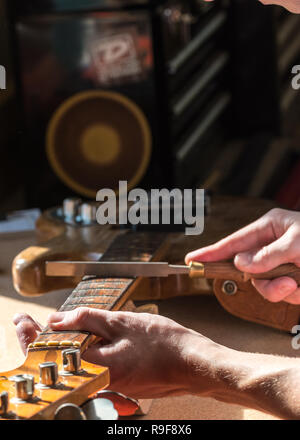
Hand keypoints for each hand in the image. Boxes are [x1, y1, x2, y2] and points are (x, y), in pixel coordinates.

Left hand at [13, 308, 220, 398]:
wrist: (192, 363)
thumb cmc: (164, 343)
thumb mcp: (122, 322)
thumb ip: (88, 320)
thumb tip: (59, 320)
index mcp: (98, 369)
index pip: (53, 356)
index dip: (33, 338)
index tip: (23, 322)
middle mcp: (101, 383)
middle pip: (62, 362)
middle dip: (43, 340)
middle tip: (30, 322)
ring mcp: (110, 384)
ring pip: (77, 363)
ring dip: (64, 344)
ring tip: (51, 327)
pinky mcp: (119, 381)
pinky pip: (92, 365)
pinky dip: (83, 350)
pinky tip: (83, 337)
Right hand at [185, 208, 299, 303]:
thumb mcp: (297, 242)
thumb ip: (269, 254)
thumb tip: (239, 264)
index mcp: (270, 227)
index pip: (234, 242)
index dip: (211, 252)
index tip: (191, 259)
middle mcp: (272, 245)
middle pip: (249, 270)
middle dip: (265, 281)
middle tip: (286, 283)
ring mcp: (281, 263)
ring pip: (264, 285)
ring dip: (281, 290)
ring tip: (298, 283)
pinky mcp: (290, 278)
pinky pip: (281, 294)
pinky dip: (294, 294)